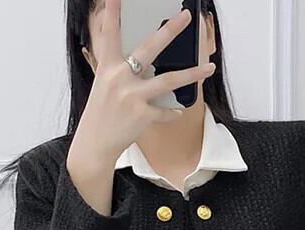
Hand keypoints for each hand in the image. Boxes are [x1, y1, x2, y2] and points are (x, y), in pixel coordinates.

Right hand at [70, 0, 215, 166]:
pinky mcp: (141, 115)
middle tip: (185, 16)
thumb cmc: (101, 113)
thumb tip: (141, 60)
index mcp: (108, 66)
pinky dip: (173, 112)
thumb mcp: (104, 85)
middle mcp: (119, 77)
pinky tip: (177, 111)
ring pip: (169, 80)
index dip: (113, 12)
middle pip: (150, 48)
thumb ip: (119, 69)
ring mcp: (131, 96)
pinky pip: (166, 111)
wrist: (95, 143)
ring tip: (209, 67)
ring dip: (193, 73)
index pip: (110, 33)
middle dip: (169, 30)